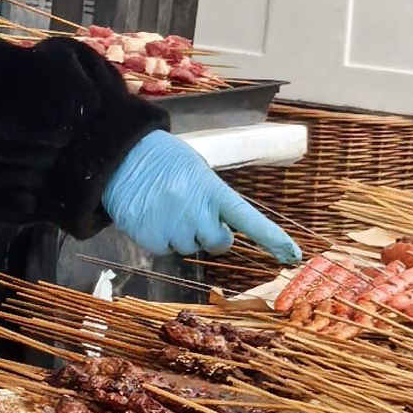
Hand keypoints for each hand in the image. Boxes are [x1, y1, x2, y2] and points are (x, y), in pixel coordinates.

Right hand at [101, 134, 300, 265]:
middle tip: (192, 214)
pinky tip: (151, 216)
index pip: (249, 219)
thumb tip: (221, 231)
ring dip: (181, 235)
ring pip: (189, 248)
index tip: (292, 255)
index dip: (272, 238)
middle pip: (218, 243)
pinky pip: (164, 250)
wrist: (120, 157)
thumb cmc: (163, 161)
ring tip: (165, 209)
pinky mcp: (150, 238)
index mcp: (213, 191)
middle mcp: (197, 212)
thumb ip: (213, 200)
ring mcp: (173, 227)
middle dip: (210, 234)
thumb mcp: (197, 172)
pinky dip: (159, 238)